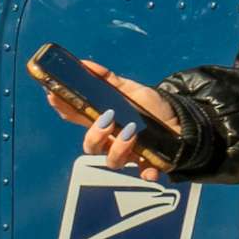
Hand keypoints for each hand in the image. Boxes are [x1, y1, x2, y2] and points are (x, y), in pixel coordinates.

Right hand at [45, 60, 181, 182]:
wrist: (184, 122)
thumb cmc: (152, 109)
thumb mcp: (131, 91)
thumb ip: (109, 80)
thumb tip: (86, 64)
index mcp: (103, 121)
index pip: (77, 117)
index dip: (63, 108)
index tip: (55, 95)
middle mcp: (111, 141)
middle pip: (90, 145)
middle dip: (94, 135)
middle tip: (106, 119)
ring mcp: (129, 154)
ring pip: (112, 161)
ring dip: (119, 148)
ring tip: (131, 133)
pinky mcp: (149, 165)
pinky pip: (144, 174)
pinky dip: (146, 172)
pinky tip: (150, 168)